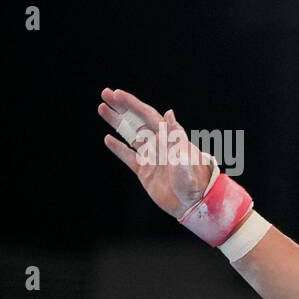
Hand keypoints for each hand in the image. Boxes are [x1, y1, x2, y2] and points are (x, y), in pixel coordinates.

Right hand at [98, 87, 213, 217]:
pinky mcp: (145, 172)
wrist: (195, 205)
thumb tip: (169, 113)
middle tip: (105, 93)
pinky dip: (118, 148)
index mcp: (170, 138)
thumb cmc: (196, 181)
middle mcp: (159, 144)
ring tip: (102, 108)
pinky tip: (108, 138)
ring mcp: (151, 157)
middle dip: (122, 107)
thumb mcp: (187, 157)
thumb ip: (176, 136)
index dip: (133, 104)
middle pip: (137, 121)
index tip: (117, 94)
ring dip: (117, 122)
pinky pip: (128, 157)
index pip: (149, 116)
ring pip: (130, 135)